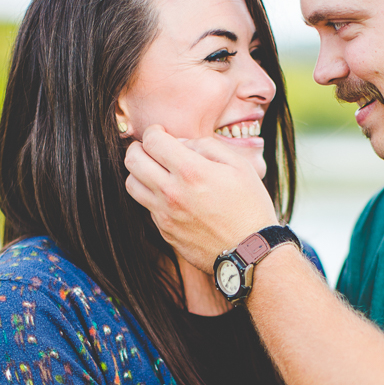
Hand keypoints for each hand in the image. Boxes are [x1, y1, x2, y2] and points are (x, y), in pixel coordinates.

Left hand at [124, 125, 277, 271]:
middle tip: (153, 149)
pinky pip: (147, 207)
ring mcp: (165, 214)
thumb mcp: (241, 167)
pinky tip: (173, 196)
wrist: (251, 252)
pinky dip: (154, 196)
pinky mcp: (165, 231)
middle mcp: (171, 192)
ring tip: (158, 172)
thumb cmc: (251, 207)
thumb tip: (181, 143)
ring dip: (141, 173)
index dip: (155, 131)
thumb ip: (208, 146)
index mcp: (191, 172)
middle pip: (132, 161)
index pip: (152, 141)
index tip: (162, 133)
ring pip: (132, 184)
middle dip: (139, 148)